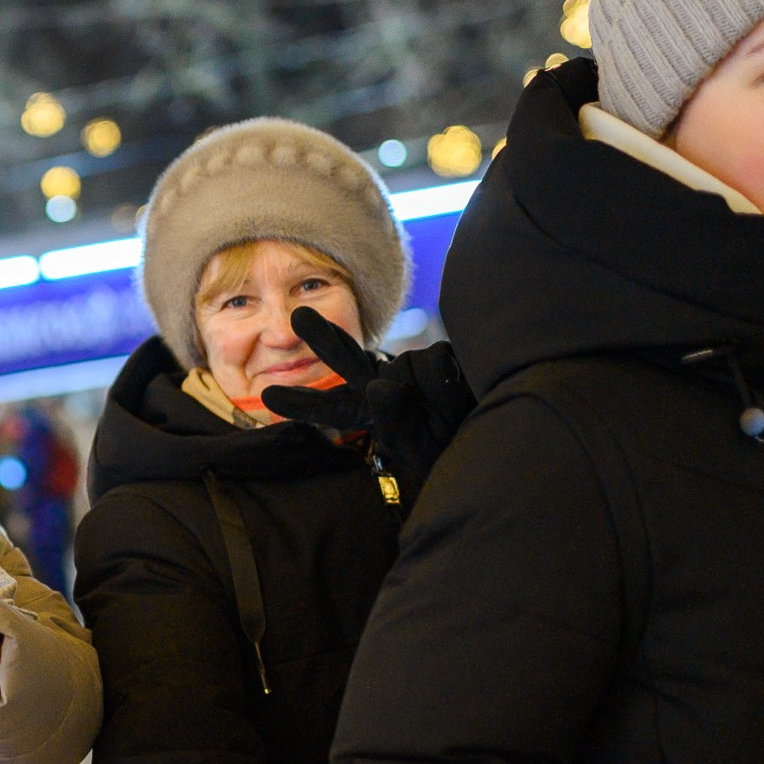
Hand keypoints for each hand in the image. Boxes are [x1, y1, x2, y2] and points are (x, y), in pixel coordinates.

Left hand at [255, 309, 475, 501]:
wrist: (496, 431)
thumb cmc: (452, 447)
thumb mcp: (420, 449)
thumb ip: (396, 422)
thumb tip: (378, 385)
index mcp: (371, 412)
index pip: (333, 408)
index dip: (303, 402)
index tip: (267, 394)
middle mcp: (386, 383)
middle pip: (348, 358)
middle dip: (324, 337)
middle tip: (298, 315)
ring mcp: (411, 367)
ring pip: (402, 367)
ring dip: (420, 390)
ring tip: (446, 412)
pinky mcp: (440, 356)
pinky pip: (436, 368)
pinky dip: (447, 386)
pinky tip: (462, 394)